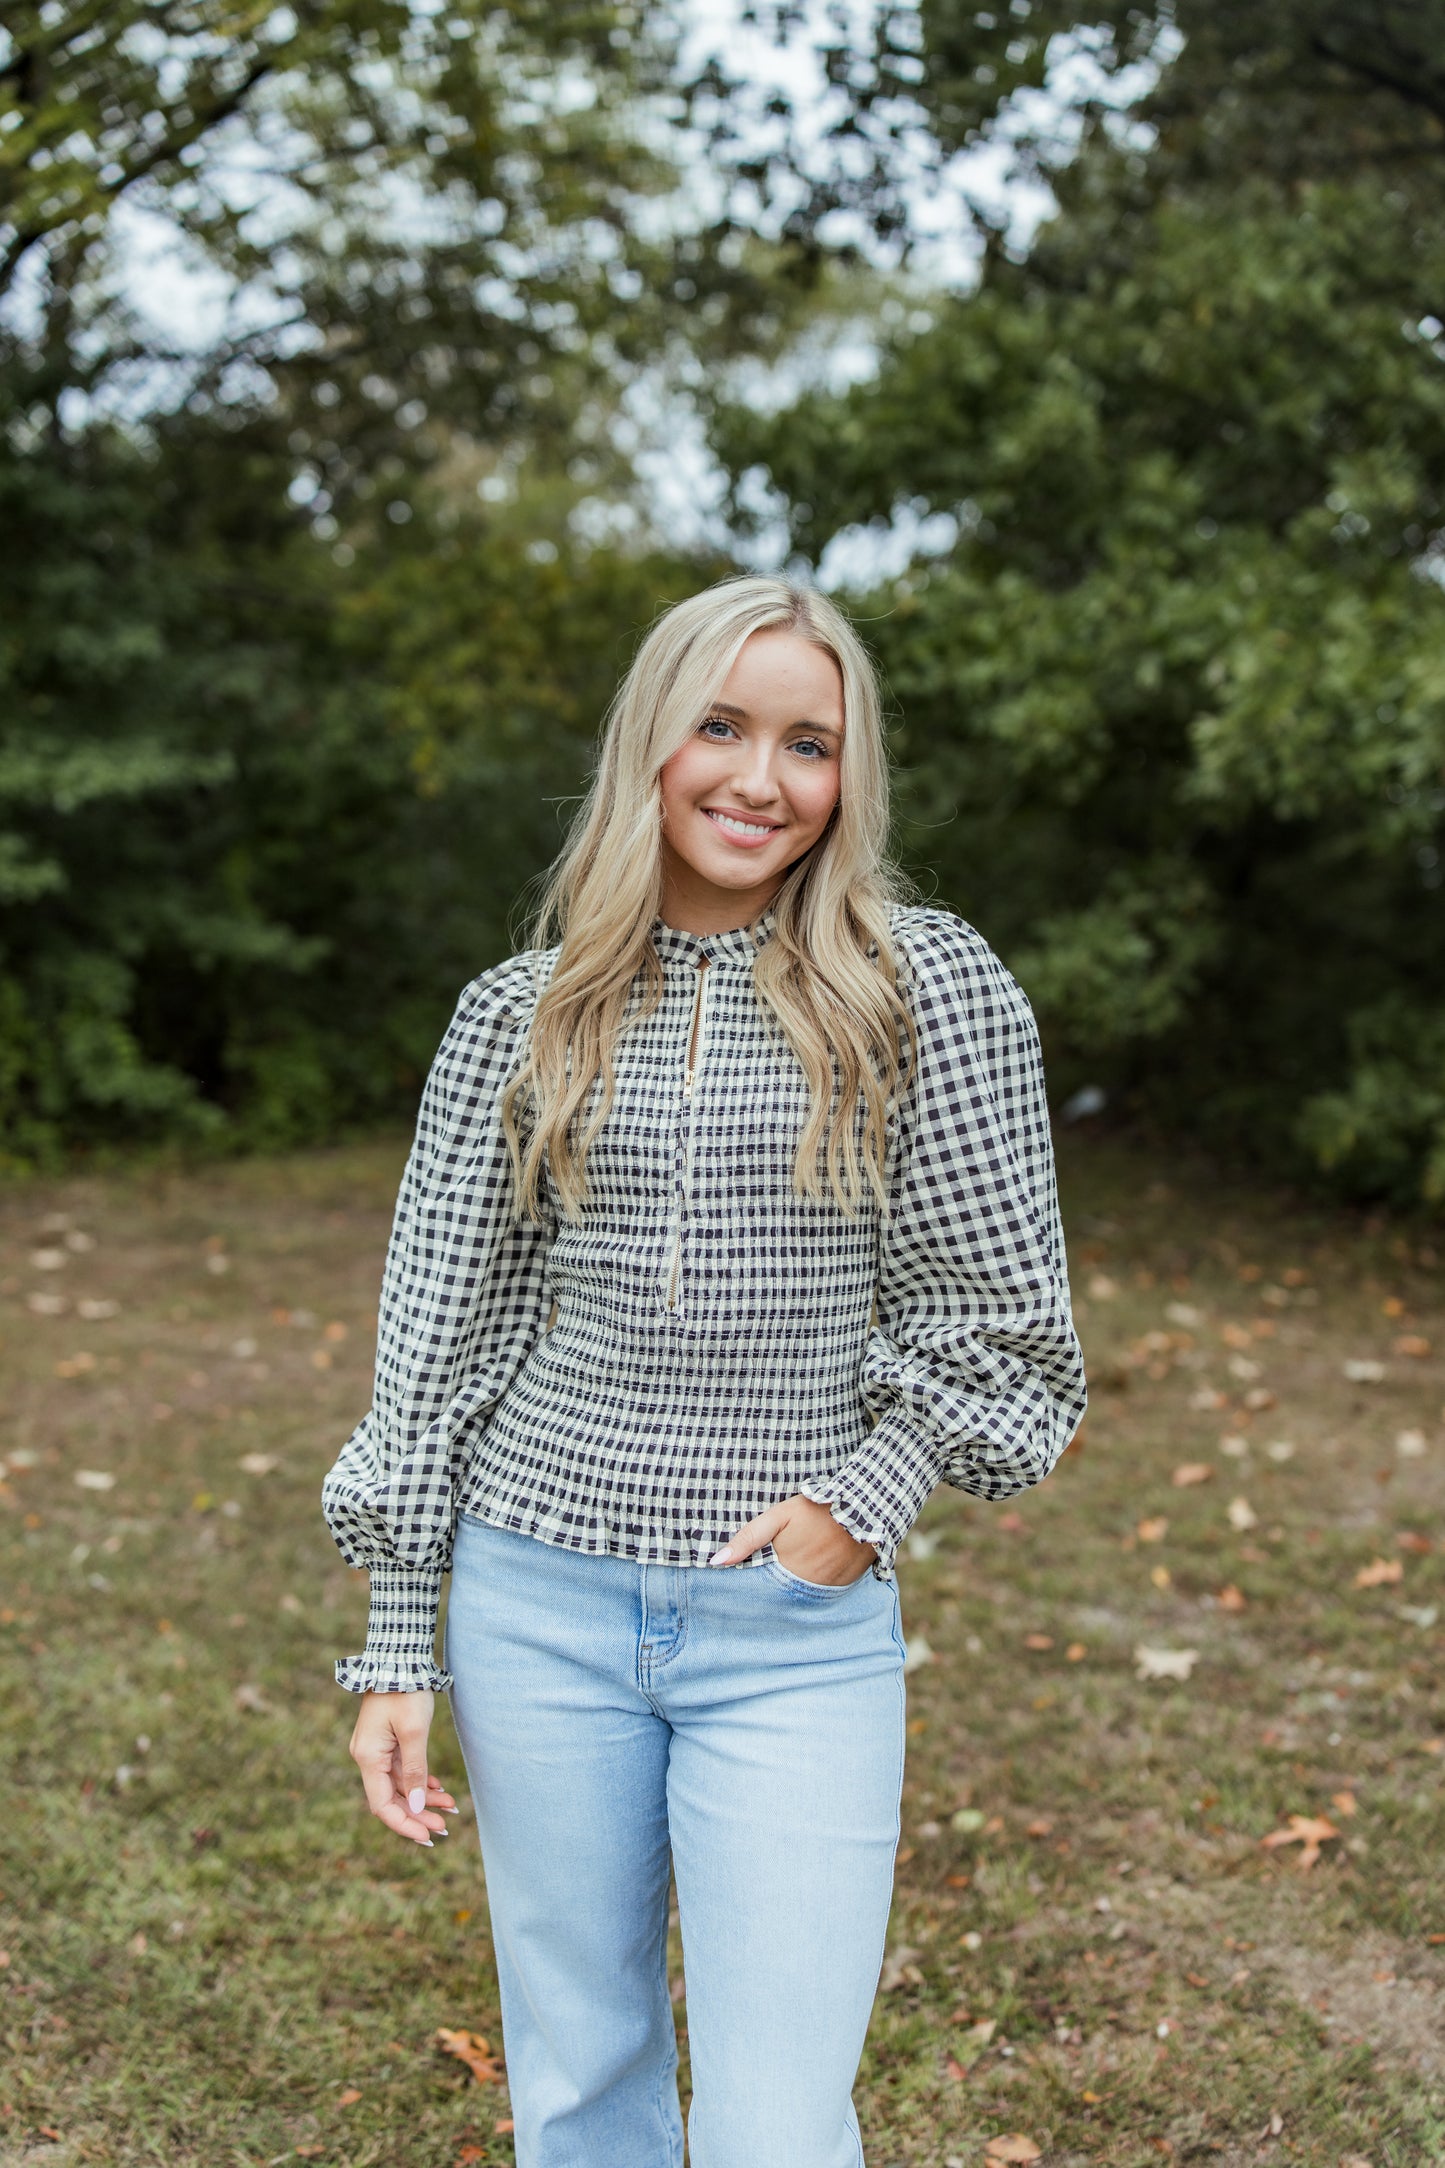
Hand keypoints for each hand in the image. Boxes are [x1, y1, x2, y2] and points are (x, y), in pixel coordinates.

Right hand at [348, 1688, 458, 1846]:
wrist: (398, 1658)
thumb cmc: (406, 1691)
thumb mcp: (415, 1732)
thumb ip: (415, 1770)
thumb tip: (418, 1806)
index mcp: (368, 1757)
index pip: (382, 1805)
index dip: (404, 1824)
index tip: (428, 1837)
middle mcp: (368, 1757)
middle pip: (391, 1798)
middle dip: (418, 1815)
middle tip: (445, 1827)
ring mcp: (376, 1749)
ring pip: (400, 1785)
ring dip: (424, 1798)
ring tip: (451, 1808)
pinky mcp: (387, 1741)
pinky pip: (402, 1770)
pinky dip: (420, 1780)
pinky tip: (439, 1789)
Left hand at [710, 1493, 876, 1586]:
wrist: (865, 1508)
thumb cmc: (817, 1509)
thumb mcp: (778, 1517)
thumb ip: (748, 1539)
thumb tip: (716, 1562)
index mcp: (785, 1572)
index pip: (759, 1593)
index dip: (747, 1592)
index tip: (735, 1592)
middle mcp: (805, 1587)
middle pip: (779, 1597)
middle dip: (769, 1592)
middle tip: (765, 1580)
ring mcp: (826, 1589)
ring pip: (800, 1597)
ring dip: (791, 1590)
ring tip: (789, 1573)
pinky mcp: (842, 1586)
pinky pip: (821, 1593)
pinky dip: (813, 1586)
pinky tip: (811, 1571)